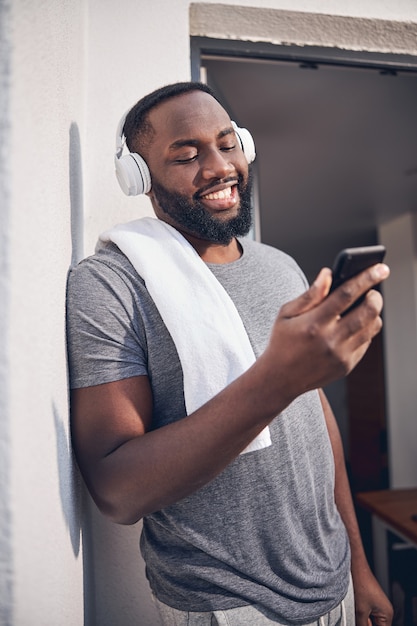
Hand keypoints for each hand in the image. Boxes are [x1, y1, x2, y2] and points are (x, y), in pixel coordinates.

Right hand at [258, 262, 389, 403]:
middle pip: (367, 311)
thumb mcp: (286, 314)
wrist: (280, 378)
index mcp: (314, 323)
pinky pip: (366, 342)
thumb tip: (328, 274)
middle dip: (375, 296)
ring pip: (372, 327)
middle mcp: (330, 340)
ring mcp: (341, 355)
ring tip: (363, 307)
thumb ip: (310, 294)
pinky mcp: (347, 365)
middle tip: (372, 291)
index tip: (380, 268)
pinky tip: (353, 326)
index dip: (366, 278)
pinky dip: (365, 330)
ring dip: (373, 313)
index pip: (346, 294)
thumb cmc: (282, 341)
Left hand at [354, 570, 392, 624]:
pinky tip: (356, 609)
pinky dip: (363, 614)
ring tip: (358, 612)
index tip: (364, 625)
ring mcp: (379, 604)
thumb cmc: (360, 584)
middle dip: (367, 624)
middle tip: (360, 619)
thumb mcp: (360, 611)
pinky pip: (369, 613)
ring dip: (365, 620)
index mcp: (387, 613)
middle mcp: (386, 609)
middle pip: (378, 625)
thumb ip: (363, 625)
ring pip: (372, 620)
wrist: (356, 568)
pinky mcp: (372, 600)